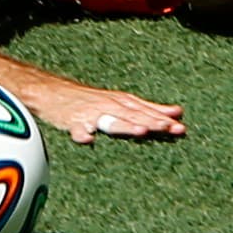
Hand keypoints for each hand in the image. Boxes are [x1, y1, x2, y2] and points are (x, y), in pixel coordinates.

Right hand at [27, 85, 187, 143]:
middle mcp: (110, 106)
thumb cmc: (90, 100)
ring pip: (111, 120)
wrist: (51, 91)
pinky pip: (77, 130)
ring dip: (126, 125)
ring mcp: (92, 114)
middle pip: (135, 115)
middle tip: (171, 128)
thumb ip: (149, 108)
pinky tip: (88, 140)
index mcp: (123, 103)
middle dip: (153, 122)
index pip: (147, 111)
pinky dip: (82, 134)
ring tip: (141, 131)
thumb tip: (178, 112)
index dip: (164, 119)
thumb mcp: (121, 100)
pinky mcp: (72, 122)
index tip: (181, 127)